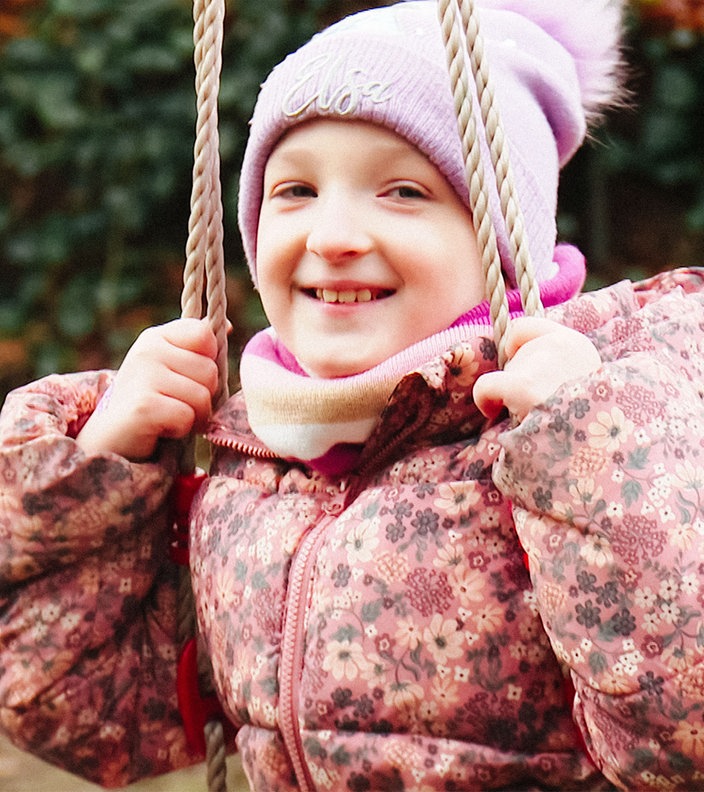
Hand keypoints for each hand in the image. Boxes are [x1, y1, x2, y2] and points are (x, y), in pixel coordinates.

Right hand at [77, 318, 219, 459]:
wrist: (111, 441)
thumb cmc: (150, 403)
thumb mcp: (172, 368)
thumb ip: (197, 349)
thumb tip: (230, 326)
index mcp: (156, 337)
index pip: (205, 334)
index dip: (207, 361)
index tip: (187, 377)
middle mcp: (147, 350)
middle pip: (210, 371)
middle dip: (203, 395)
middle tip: (175, 404)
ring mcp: (143, 376)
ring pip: (203, 396)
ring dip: (193, 416)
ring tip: (168, 417)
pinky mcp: (143, 405)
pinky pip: (187, 416)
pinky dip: (180, 429)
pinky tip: (160, 428)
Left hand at [473, 316, 600, 421]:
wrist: (596, 441)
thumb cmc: (589, 418)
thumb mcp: (586, 383)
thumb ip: (558, 367)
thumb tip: (521, 367)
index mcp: (576, 345)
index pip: (527, 327)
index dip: (516, 346)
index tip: (521, 369)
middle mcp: (559, 344)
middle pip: (517, 354)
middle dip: (520, 378)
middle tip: (536, 404)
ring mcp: (540, 363)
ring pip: (506, 371)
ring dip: (510, 392)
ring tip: (531, 414)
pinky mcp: (522, 385)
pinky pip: (486, 385)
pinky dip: (484, 398)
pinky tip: (492, 411)